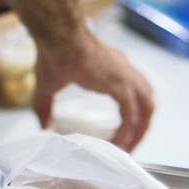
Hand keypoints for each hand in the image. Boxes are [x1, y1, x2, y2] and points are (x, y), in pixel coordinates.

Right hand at [33, 28, 153, 152]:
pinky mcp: (120, 85)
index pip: (133, 91)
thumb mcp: (48, 84)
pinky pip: (131, 115)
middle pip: (146, 101)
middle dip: (141, 126)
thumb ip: (45, 106)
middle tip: (129, 146)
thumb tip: (43, 125)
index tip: (122, 133)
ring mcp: (125, 77)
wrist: (58, 38)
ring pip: (146, 109)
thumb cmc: (54, 53)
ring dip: (139, 131)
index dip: (132, 113)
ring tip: (127, 149)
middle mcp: (125, 70)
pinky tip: (118, 144)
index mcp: (113, 66)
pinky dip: (127, 131)